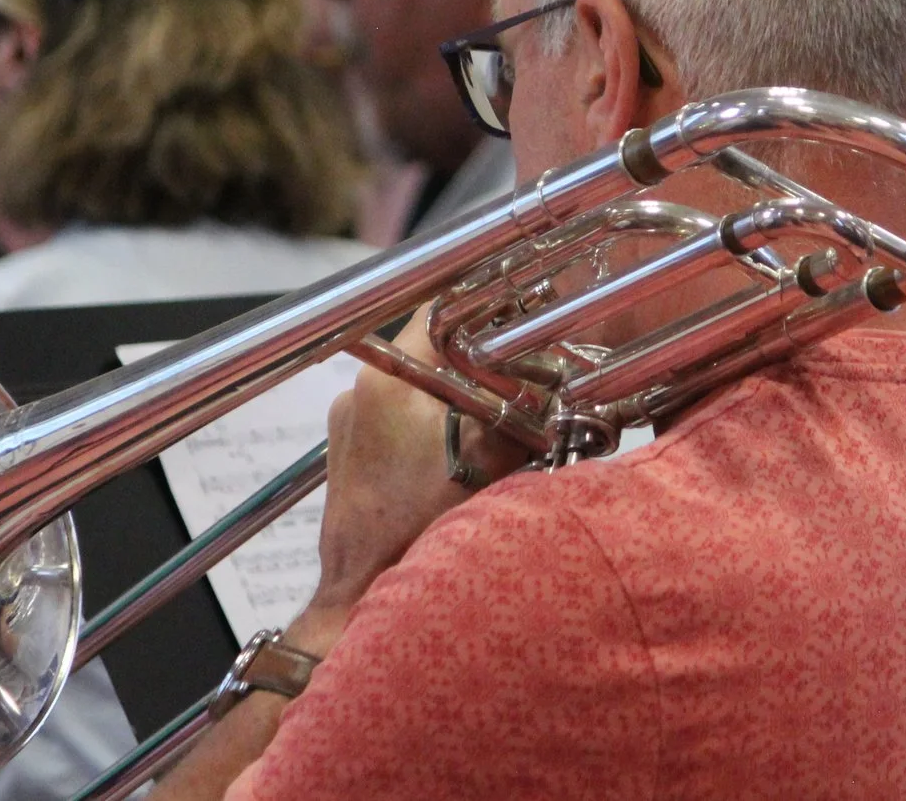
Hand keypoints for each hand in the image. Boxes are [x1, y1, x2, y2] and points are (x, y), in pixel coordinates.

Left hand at [300, 306, 531, 627]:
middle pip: (432, 348)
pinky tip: (460, 455)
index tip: (521, 324)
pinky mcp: (350, 453)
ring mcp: (349, 422)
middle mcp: (360, 390)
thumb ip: (523, 410)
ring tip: (494, 421)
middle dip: (479, 360)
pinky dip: (433, 424)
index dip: (488, 312)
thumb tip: (556, 379)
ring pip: (418, 384)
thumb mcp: (490, 463)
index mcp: (388, 379)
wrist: (362, 595)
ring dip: (457, 395)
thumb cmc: (419, 533)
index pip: (442, 310)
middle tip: (519, 376)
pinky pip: (400, 417)